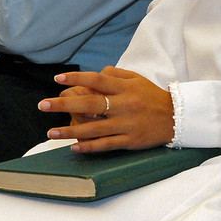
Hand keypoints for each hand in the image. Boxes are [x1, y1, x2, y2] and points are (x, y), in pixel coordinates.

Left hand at [38, 66, 173, 150]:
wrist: (177, 117)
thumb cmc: (152, 96)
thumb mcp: (137, 79)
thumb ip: (115, 74)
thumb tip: (95, 73)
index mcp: (124, 88)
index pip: (97, 79)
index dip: (76, 78)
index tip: (57, 79)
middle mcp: (123, 105)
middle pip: (89, 103)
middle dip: (64, 104)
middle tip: (42, 105)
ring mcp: (126, 124)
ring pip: (93, 128)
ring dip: (70, 130)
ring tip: (51, 132)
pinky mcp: (130, 141)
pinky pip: (106, 145)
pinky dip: (89, 147)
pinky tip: (73, 147)